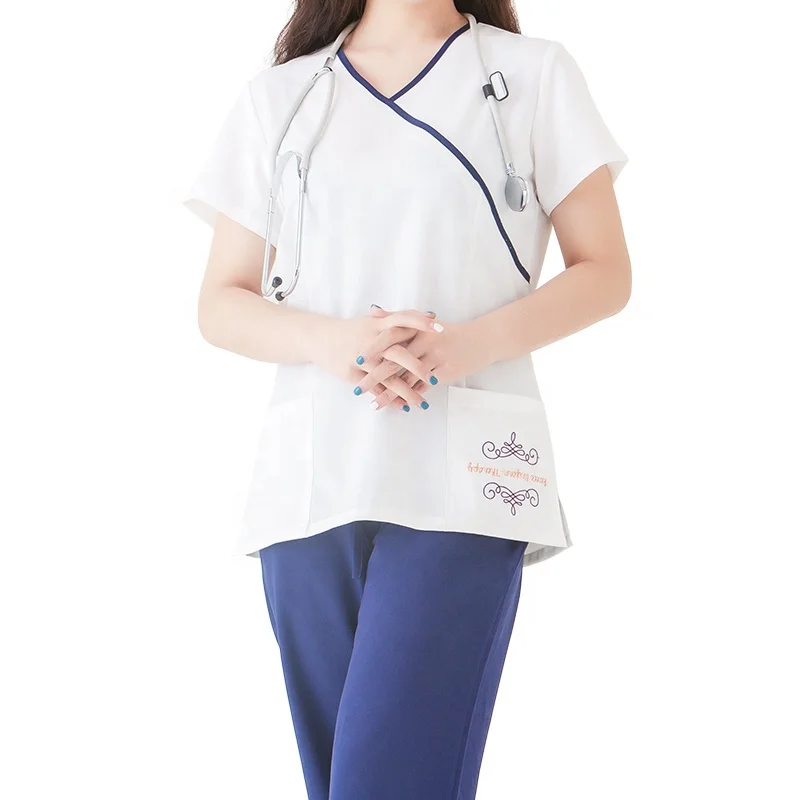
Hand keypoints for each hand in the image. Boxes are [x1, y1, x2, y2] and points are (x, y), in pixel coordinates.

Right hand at [311, 310, 442, 393]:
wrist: (318, 337)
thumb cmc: (351, 330)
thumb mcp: (372, 321)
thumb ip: (401, 319)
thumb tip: (430, 314)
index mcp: (378, 324)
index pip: (403, 319)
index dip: (421, 323)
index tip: (440, 329)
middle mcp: (370, 340)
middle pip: (396, 353)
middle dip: (416, 366)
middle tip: (433, 378)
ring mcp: (361, 358)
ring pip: (386, 376)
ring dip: (404, 390)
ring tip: (421, 402)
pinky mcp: (352, 373)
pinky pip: (373, 387)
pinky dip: (388, 398)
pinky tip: (402, 406)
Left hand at [355, 312, 492, 410]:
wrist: (480, 339)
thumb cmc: (446, 331)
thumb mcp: (421, 321)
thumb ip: (395, 317)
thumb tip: (372, 311)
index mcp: (416, 327)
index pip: (389, 337)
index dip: (373, 350)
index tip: (356, 361)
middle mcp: (425, 341)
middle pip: (395, 360)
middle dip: (375, 376)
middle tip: (358, 388)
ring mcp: (435, 357)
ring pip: (408, 378)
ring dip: (390, 393)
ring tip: (373, 403)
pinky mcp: (444, 371)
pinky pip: (423, 387)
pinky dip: (409, 397)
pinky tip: (397, 405)